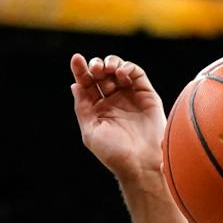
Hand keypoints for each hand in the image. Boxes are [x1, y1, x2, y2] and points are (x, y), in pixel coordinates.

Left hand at [70, 54, 165, 180]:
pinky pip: (137, 74)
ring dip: (111, 63)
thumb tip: (75, 85)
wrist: (140, 163)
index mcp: (97, 109)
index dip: (80, 70)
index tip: (76, 59)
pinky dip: (128, 68)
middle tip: (96, 69)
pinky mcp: (146, 95)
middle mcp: (113, 101)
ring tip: (108, 69)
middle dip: (96, 66)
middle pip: (101, 74)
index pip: (86, 84)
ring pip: (118, 70)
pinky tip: (121, 74)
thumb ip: (82, 107)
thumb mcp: (90, 131)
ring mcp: (130, 97)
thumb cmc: (114, 153)